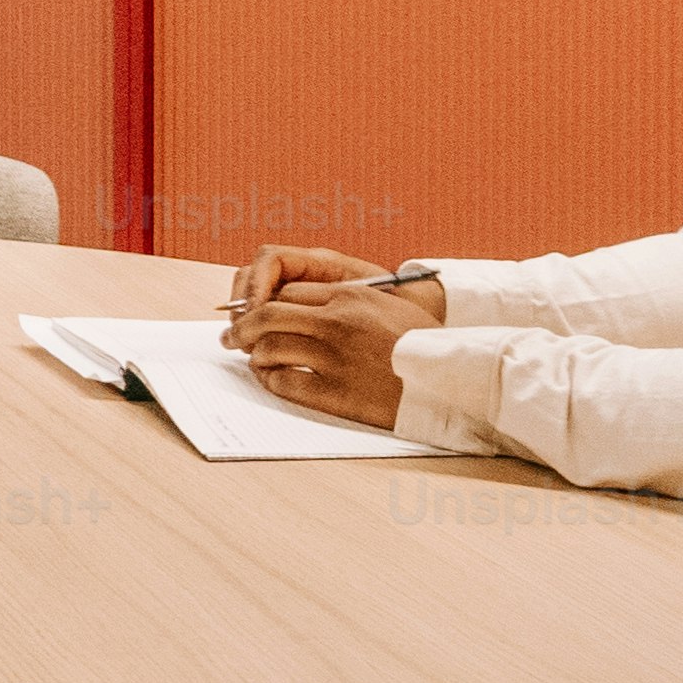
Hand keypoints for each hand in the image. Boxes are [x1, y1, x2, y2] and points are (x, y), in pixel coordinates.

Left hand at [222, 244, 439, 431]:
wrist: (451, 379)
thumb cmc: (426, 343)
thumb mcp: (392, 305)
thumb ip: (353, 300)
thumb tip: (319, 306)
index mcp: (350, 295)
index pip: (289, 290)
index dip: (266, 302)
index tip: (258, 313)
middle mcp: (336, 322)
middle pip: (267, 315)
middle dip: (243, 325)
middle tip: (231, 335)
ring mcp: (333, 357)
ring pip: (270, 348)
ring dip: (255, 355)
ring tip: (253, 361)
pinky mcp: (335, 392)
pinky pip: (285, 383)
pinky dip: (271, 381)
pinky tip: (272, 380)